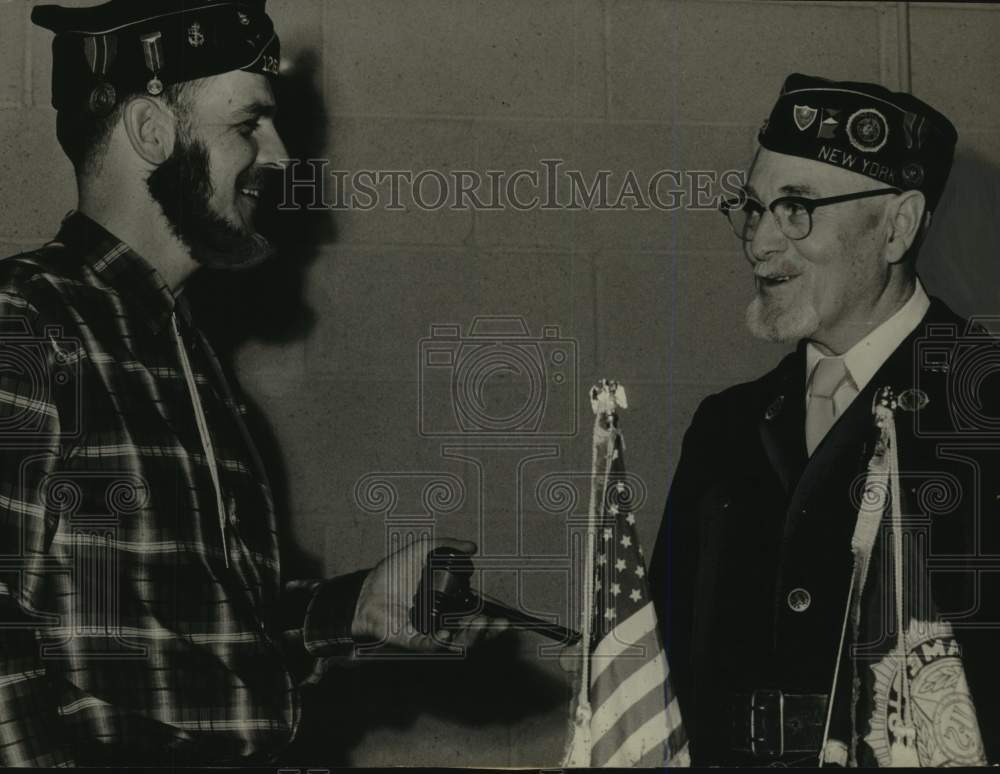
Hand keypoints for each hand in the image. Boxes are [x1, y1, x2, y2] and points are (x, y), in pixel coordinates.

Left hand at [351, 537, 507, 651]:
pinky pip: (432, 644)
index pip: (476, 616)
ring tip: (480, 625)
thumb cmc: (394, 573)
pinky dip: (443, 640)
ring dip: (472, 637)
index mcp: (449, 604)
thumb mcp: (423, 551)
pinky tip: (449, 630)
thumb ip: (448, 546)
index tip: (505, 619)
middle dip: (488, 632)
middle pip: (472, 634)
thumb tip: (472, 547)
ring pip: (457, 642)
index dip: (493, 620)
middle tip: (498, 624)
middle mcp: (443, 621)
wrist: (368, 588)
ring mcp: (430, 632)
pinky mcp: (414, 640)